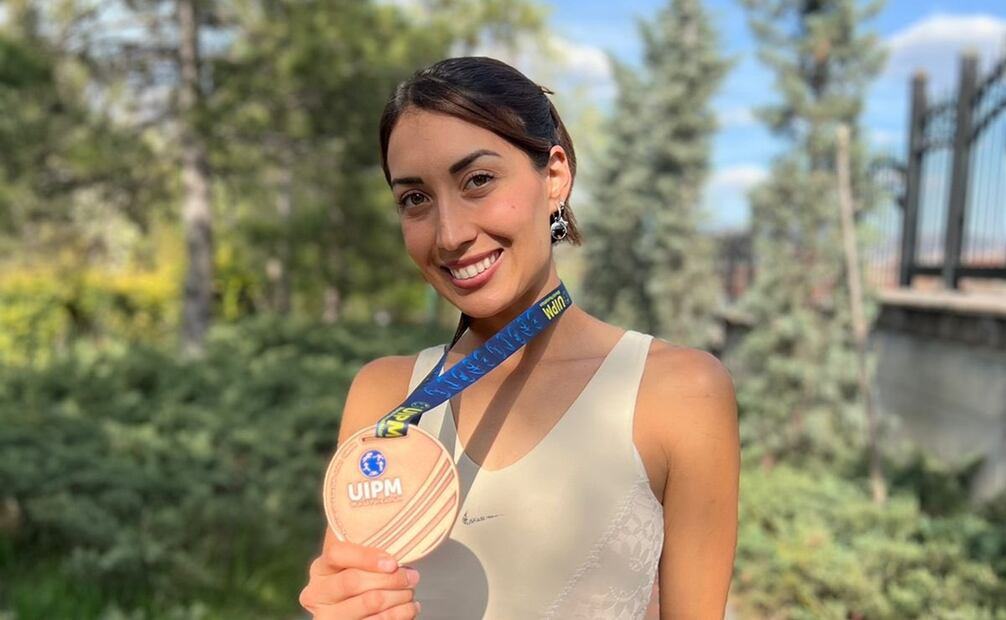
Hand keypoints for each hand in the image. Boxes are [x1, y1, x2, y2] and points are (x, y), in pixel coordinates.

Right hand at [300, 538, 420, 618]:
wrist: (356, 612)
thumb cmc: (363, 576)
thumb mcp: (358, 556)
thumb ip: (364, 534)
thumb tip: (385, 491)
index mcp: (321, 567)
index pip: (337, 554)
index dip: (366, 556)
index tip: (392, 562)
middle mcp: (317, 593)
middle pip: (354, 581)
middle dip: (391, 578)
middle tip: (413, 576)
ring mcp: (328, 617)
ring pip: (369, 603)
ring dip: (399, 596)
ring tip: (411, 591)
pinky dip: (399, 615)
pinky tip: (409, 607)